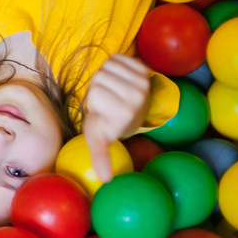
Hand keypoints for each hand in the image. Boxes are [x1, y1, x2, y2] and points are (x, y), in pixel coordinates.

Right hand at [82, 54, 151, 181]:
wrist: (130, 111)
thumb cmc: (107, 124)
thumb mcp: (98, 139)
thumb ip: (100, 156)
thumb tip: (106, 179)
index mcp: (125, 113)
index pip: (95, 92)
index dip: (93, 100)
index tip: (101, 112)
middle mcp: (137, 97)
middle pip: (100, 77)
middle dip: (98, 87)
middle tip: (105, 99)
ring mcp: (143, 82)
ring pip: (108, 65)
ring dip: (105, 75)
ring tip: (110, 89)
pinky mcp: (144, 69)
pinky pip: (118, 57)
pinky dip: (114, 65)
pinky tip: (117, 78)